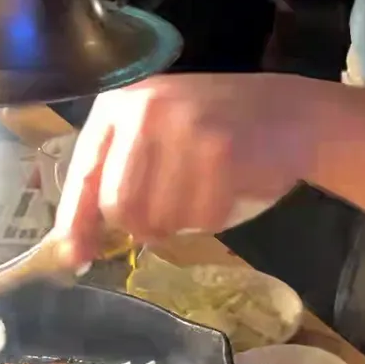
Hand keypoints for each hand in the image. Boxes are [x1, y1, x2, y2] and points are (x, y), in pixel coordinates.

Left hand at [51, 73, 321, 264]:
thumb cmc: (216, 132)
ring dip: (184, 223)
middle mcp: (146, 110)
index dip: (77, 223)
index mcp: (119, 105)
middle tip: (171, 221)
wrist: (289, 113)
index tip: (77, 258)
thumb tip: (74, 249)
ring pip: (161, 218)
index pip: (84, 175)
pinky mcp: (222, 153)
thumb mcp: (156, 137)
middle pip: (120, 206)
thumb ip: (116, 179)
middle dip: (143, 226)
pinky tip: (228, 191)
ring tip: (205, 194)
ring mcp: (184, 129)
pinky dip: (215, 219)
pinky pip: (203, 219)